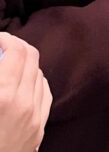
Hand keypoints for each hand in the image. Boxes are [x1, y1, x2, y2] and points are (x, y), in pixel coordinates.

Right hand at [0, 33, 51, 151]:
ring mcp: (35, 118)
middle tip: (1, 47)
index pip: (18, 51)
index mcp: (4, 96)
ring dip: (25, 64)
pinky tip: (21, 84)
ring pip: (39, 74)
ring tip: (8, 65)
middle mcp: (24, 104)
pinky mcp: (39, 129)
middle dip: (16, 47)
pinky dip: (34, 83)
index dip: (7, 39)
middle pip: (32, 58)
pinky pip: (43, 94)